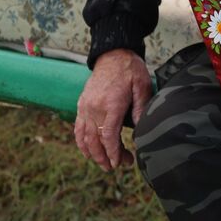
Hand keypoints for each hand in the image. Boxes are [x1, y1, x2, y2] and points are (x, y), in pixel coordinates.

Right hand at [75, 49, 151, 170]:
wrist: (112, 54)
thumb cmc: (130, 70)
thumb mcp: (142, 85)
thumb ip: (141, 108)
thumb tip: (141, 130)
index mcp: (110, 104)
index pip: (108, 136)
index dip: (113, 152)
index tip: (120, 163)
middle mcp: (94, 107)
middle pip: (96, 140)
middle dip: (106, 157)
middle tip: (117, 166)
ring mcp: (85, 107)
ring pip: (84, 137)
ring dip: (93, 154)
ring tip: (105, 164)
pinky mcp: (81, 105)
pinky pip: (78, 129)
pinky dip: (81, 143)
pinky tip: (88, 152)